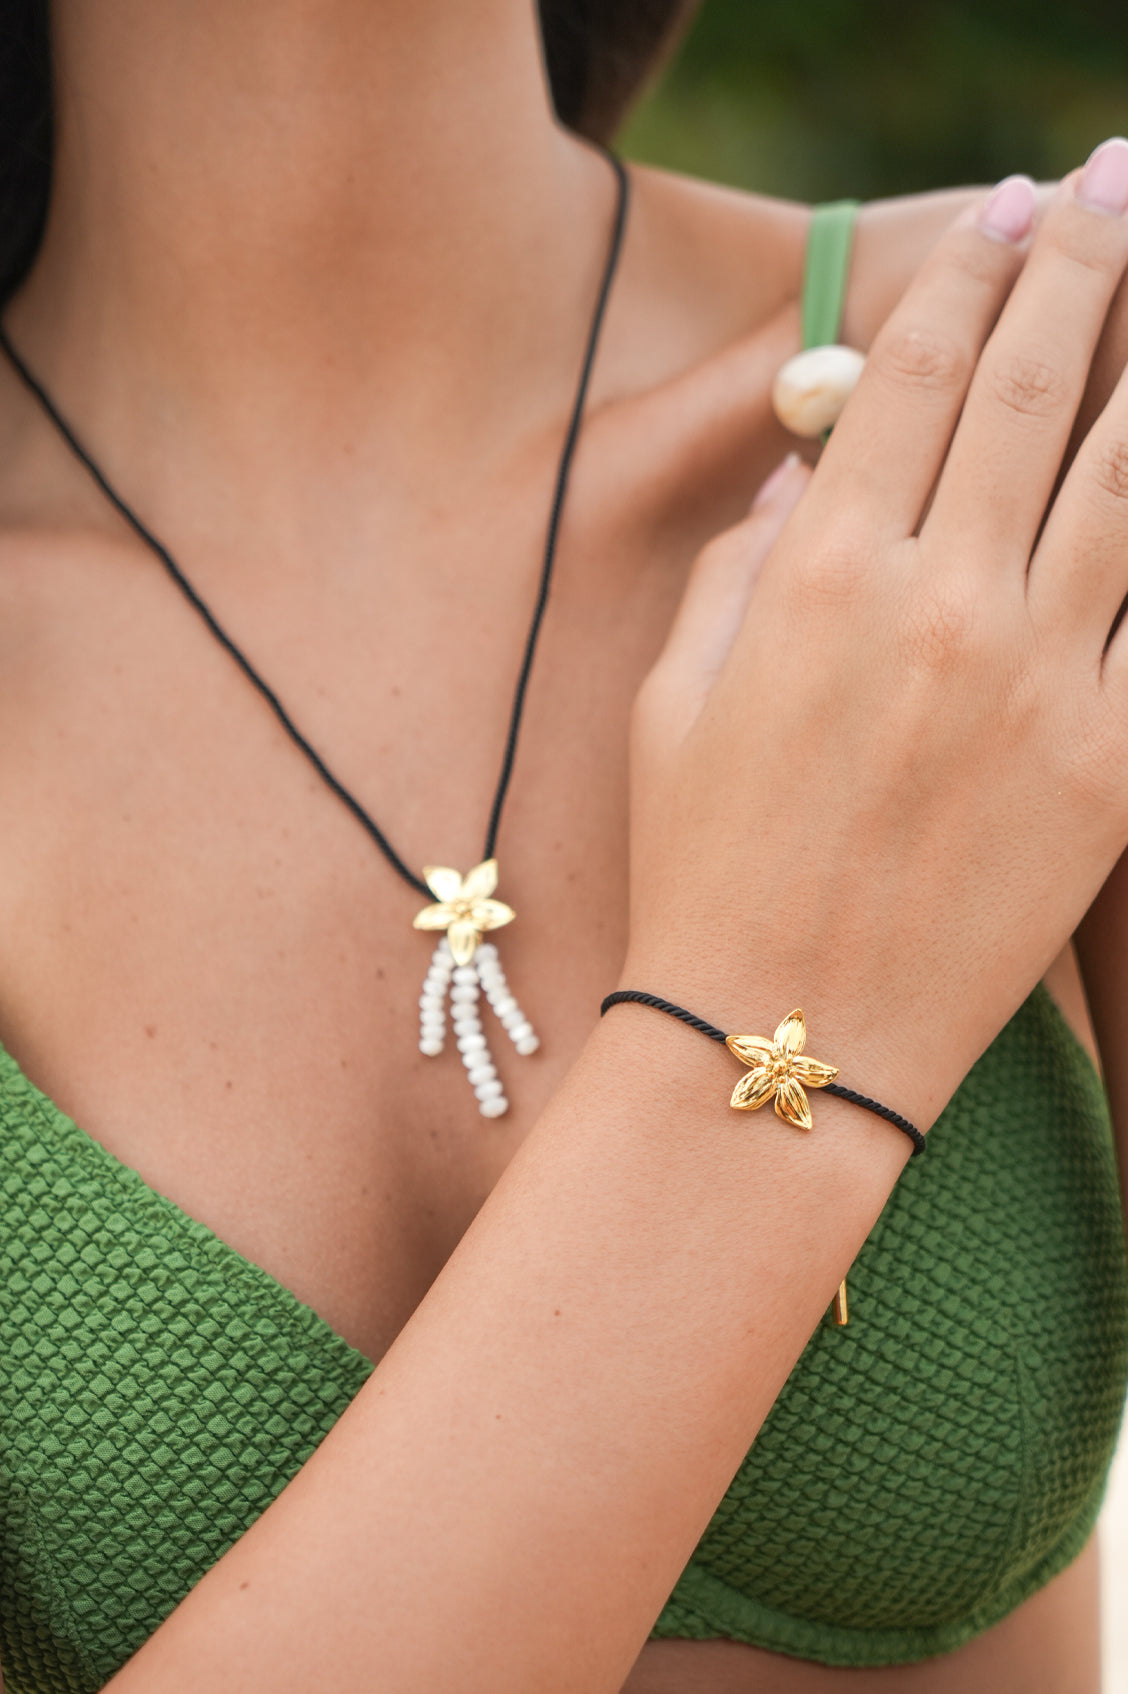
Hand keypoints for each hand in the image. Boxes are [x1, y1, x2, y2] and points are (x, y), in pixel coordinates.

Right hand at [626, 149, 1127, 1127]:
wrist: (781, 1038)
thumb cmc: (700, 866)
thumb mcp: (674, 702)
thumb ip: (740, 569)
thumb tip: (810, 481)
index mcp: (822, 578)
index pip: (910, 377)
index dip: (966, 276)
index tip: (1008, 207)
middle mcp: (942, 604)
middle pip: (1036, 389)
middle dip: (1085, 264)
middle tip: (1116, 182)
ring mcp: (1042, 683)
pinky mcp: (1109, 767)